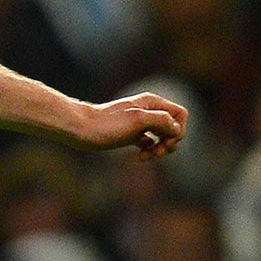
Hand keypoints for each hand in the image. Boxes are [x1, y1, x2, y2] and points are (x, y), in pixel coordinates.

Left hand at [69, 93, 188, 157]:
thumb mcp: (138, 120)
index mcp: (152, 103)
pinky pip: (149, 143)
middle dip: (170, 142)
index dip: (179, 130)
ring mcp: (139, 123)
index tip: (167, 141)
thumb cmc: (107, 124)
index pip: (180, 114)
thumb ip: (161, 120)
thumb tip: (176, 128)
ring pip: (162, 136)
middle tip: (158, 152)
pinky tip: (140, 157)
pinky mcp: (130, 134)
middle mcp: (148, 111)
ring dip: (160, 148)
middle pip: (173, 126)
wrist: (80, 129)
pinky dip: (149, 150)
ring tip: (148, 156)